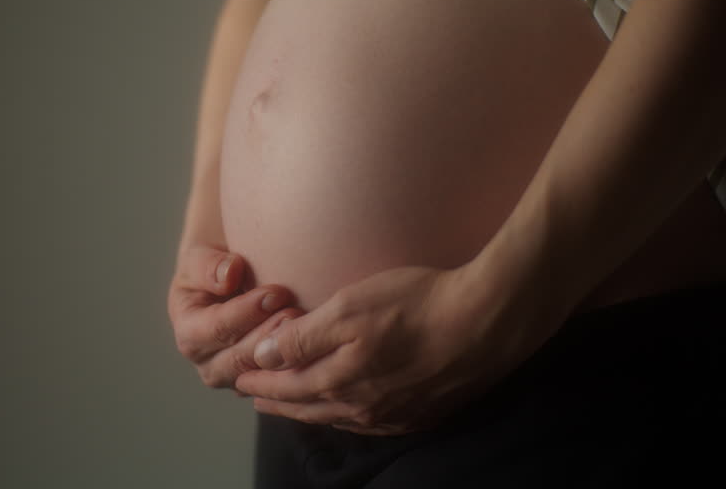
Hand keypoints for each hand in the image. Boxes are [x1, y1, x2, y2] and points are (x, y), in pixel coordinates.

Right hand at [168, 240, 301, 388]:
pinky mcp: (260, 382)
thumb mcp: (201, 255)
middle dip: (268, 337)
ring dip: (283, 354)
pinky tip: (313, 343)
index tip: (275, 292)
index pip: (215, 329)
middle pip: (237, 360)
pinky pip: (278, 383)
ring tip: (307, 326)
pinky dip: (295, 366)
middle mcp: (207, 362)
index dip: (245, 313)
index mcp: (188, 332)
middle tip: (296, 313)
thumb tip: (229, 275)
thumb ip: (208, 265)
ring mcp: (234, 376)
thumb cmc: (213, 264)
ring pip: (259, 377)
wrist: (230, 279)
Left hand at [234, 264, 558, 434]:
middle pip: (308, 408)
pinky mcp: (424, 411)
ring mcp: (395, 414)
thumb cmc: (416, 304)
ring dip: (311, 409)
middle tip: (255, 396)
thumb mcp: (348, 309)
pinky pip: (373, 422)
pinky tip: (350, 409)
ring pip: (339, 417)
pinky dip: (349, 416)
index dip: (258, 382)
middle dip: (278, 401)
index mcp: (339, 383)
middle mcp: (363, 408)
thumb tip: (261, 358)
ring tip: (294, 404)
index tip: (237, 378)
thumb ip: (302, 338)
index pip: (285, 388)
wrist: (488, 321)